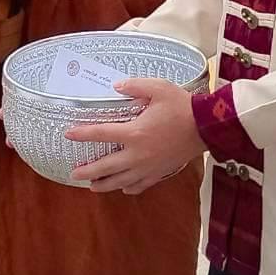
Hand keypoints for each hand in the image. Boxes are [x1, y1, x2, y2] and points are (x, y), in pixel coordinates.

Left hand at [65, 79, 206, 193]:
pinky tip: (123, 188)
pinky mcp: (160, 173)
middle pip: (106, 167)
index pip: (101, 134)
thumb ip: (134, 86)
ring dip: (104, 184)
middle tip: (73, 174)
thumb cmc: (182, 106)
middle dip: (88, 171)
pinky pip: (140, 185)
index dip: (82, 134)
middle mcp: (137, 154)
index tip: (68, 134)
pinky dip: (129, 188)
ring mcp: (148, 167)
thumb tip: (116, 86)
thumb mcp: (158, 87)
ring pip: (121, 181)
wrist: (206, 127)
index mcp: (134, 132)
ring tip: (92, 186)